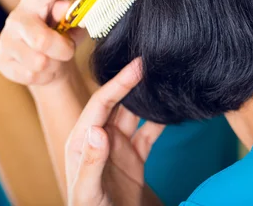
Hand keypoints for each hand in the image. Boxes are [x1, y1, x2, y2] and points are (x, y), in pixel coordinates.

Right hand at [0, 0, 86, 85]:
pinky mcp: (1, 60)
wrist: (49, 63)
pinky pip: (31, 75)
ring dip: (55, 65)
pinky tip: (44, 69)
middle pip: (42, 40)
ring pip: (39, 62)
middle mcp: (17, 15)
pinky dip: (45, 76)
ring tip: (55, 58)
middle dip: (63, 50)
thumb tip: (70, 10)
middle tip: (68, 49)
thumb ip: (74, 15)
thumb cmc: (63, 35)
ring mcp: (6, 38)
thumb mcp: (74, 23)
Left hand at [65, 59, 164, 205]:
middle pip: (116, 103)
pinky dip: (160, 121)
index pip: (99, 104)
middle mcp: (99, 139)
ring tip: (160, 77)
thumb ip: (91, 162)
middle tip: (150, 60)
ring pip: (133, 114)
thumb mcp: (88, 191)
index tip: (136, 66)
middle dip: (131, 82)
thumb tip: (96, 129)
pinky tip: (171, 108)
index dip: (117, 83)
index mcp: (81, 141)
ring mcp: (118, 147)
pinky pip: (149, 133)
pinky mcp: (135, 158)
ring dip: (145, 98)